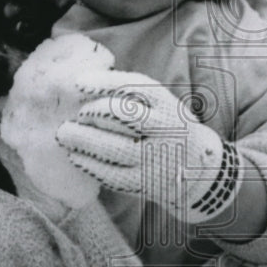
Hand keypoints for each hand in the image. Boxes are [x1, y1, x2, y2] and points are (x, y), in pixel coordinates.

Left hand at [56, 73, 241, 223]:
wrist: (201, 170)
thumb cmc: (168, 129)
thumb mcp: (163, 106)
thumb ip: (134, 96)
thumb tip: (86, 84)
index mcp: (168, 105)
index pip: (134, 86)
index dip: (103, 82)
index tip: (78, 83)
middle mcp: (165, 129)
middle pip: (120, 115)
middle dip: (90, 112)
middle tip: (74, 115)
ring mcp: (156, 158)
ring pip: (112, 147)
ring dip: (82, 139)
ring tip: (65, 134)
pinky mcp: (145, 183)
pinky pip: (111, 174)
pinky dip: (88, 163)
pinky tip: (75, 156)